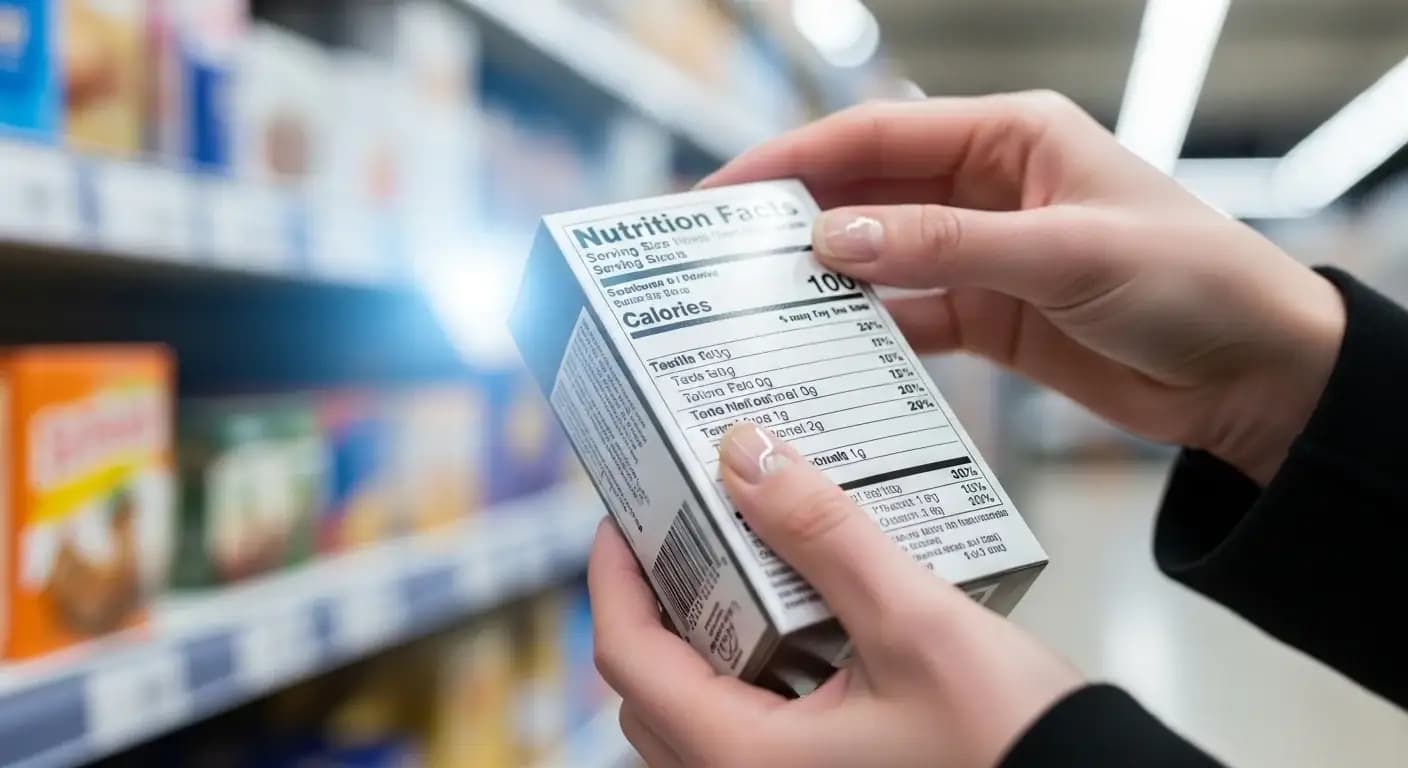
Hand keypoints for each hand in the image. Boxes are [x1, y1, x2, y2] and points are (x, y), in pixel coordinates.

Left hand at [590, 422, 1081, 767]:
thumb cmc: (1010, 741)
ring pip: (698, 711)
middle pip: (651, 686)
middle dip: (656, 601)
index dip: (611, 576)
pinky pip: (751, 728)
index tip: (622, 514)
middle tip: (684, 527)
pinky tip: (802, 616)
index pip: (628, 656)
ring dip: (706, 636)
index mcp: (745, 757)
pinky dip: (753, 668)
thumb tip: (746, 457)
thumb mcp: (916, 622)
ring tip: (742, 558)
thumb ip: (826, 536)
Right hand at [703, 92, 1345, 484]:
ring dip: (823, 280)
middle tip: (718, 257)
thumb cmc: (1190, 281)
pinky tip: (824, 353)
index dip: (792, 159)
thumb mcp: (1066, 253)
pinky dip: (868, 333)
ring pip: (879, 257)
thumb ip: (945, 244)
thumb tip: (832, 239)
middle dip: (793, 219)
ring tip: (752, 308)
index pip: (875, 135)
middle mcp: (987, 187)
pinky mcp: (991, 315)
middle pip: (865, 192)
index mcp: (1009, 137)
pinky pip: (910, 316)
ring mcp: (985, 253)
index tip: (724, 194)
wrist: (1255, 372)